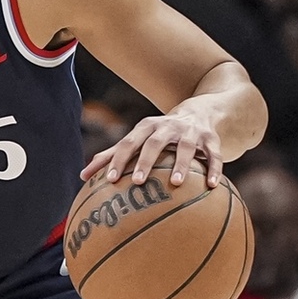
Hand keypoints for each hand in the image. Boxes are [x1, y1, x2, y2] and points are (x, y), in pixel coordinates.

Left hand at [80, 108, 222, 187]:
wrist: (199, 112)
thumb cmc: (159, 133)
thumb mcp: (137, 138)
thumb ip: (111, 155)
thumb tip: (82, 176)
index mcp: (145, 128)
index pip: (128, 143)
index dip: (118, 160)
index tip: (110, 180)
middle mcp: (167, 127)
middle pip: (153, 143)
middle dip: (145, 161)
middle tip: (138, 182)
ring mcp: (190, 133)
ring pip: (186, 148)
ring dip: (181, 165)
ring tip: (175, 183)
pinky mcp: (211, 140)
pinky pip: (214, 155)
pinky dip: (214, 169)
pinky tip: (212, 186)